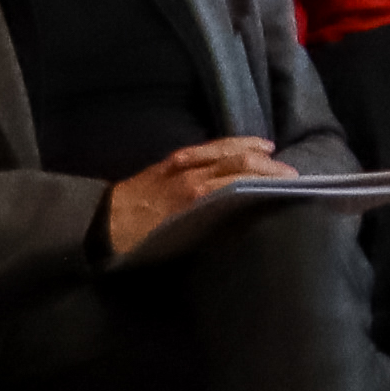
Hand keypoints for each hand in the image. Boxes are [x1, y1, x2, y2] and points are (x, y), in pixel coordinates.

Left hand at [98, 136, 291, 259]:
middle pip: (239, 162)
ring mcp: (181, 164)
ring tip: (273, 155)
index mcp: (195, 196)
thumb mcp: (174, 245)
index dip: (268, 182)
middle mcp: (192, 174)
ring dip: (252, 151)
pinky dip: (230, 145)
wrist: (97, 226)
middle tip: (291, 176)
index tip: (290, 188)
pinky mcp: (171, 161)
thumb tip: (237, 228)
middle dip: (268, 167)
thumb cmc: (137, 243)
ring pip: (225, 149)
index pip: (242, 180)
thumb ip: (206, 232)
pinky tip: (242, 148)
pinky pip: (208, 147)